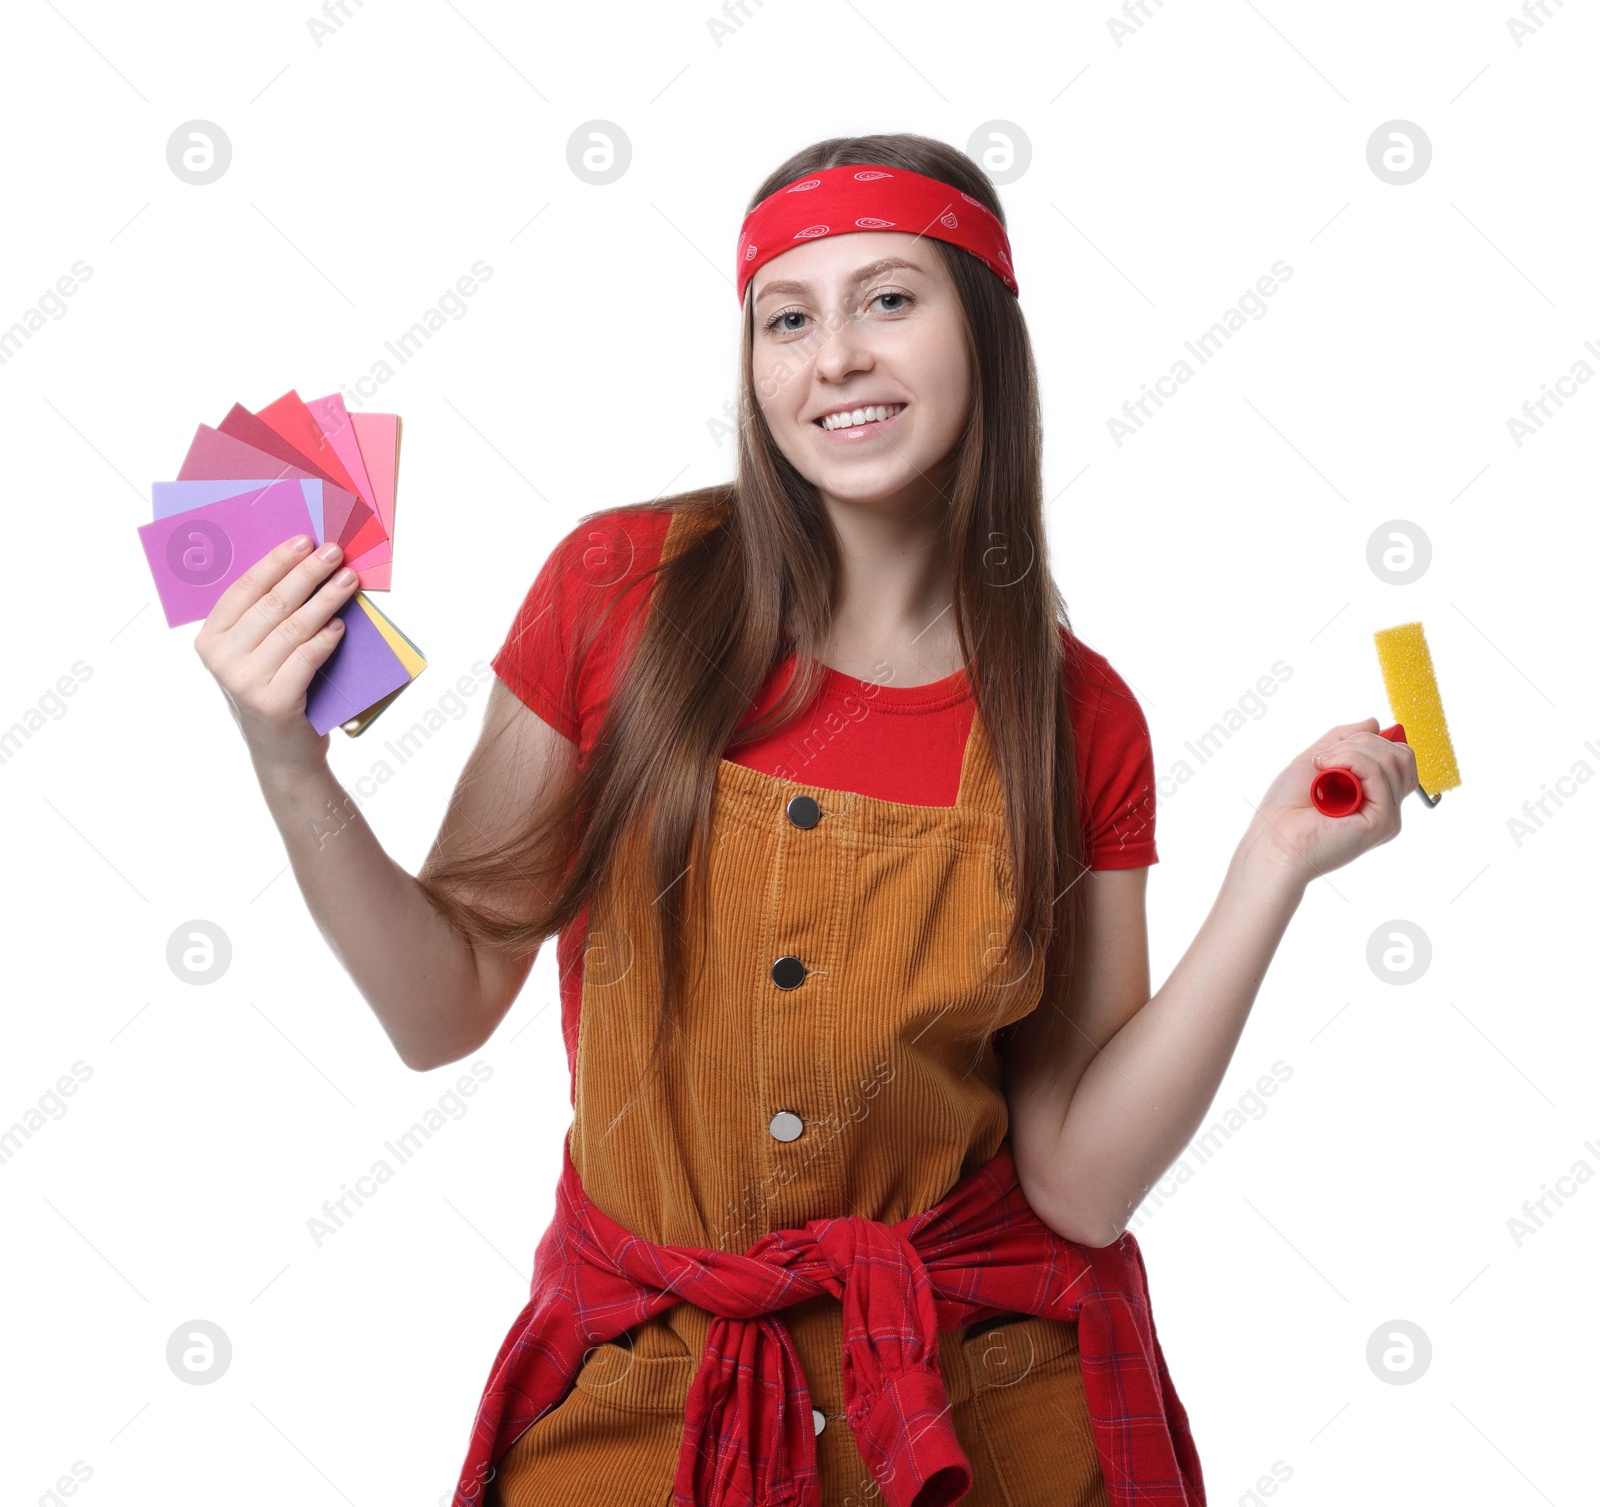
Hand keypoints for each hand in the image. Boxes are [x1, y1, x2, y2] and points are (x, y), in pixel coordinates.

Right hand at [193, 534, 360, 778]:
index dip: (277, 561)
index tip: (304, 540)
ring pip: (293, 627)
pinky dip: (326, 638)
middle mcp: (221, 658)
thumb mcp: (256, 653)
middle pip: (272, 603)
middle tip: (334, 552)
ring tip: (348, 581)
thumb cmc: (273, 691)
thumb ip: (266, 618)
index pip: (245, 588)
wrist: (282, 752)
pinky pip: (306, 657)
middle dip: (307, 573)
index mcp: (210, 638)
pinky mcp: (273, 701)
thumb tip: (302, 565)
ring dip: (325, 600)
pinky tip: (341, 624)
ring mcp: (244, 681)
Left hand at [1243, 717, 1419, 886]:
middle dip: (1360, 742)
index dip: (1371, 741)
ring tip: (1322, 767)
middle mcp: (1386, 806)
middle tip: (1324, 757)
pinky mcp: (1384, 822)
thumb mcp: (1315, 760)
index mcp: (1374, 795)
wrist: (1273, 839)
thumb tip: (1374, 722)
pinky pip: (1379, 772)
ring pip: (1392, 758)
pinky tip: (1326, 772)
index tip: (1334, 748)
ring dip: (1350, 750)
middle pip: (1400, 754)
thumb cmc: (1286, 808)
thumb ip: (1344, 740)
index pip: (1398, 756)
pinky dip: (1350, 761)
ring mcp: (1388, 816)